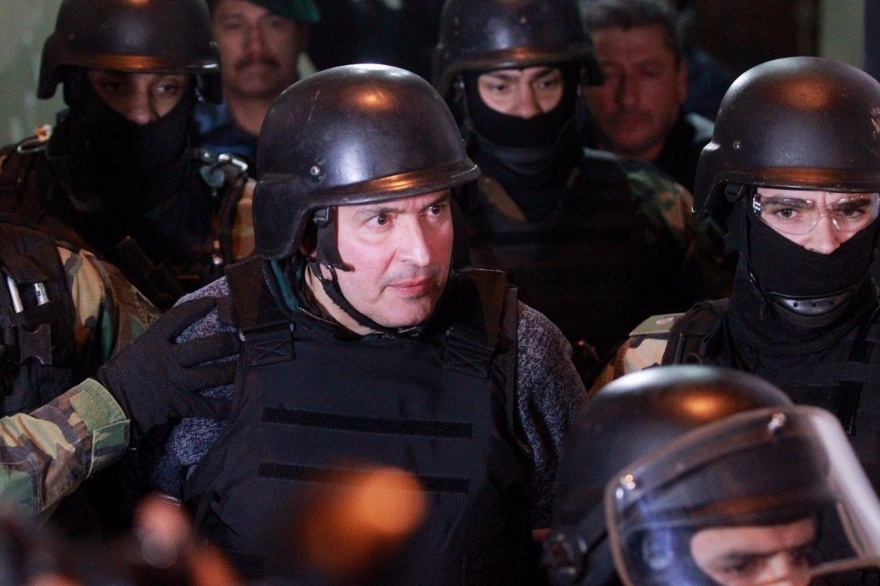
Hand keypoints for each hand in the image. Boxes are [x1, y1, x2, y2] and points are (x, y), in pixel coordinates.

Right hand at [95, 296, 238, 443]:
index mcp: (153, 342)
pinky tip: (238, 404)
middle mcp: (166, 360)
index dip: (198, 307)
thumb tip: (184, 328)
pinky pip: (208, 406)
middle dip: (228, 343)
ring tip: (246, 367)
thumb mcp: (137, 350)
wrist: (108, 408)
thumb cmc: (123, 377)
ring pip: (213, 375)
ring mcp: (174, 383)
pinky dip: (225, 407)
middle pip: (206, 347)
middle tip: (240, 342)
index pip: (178, 317)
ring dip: (233, 372)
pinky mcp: (179, 404)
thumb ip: (160, 341)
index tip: (215, 302)